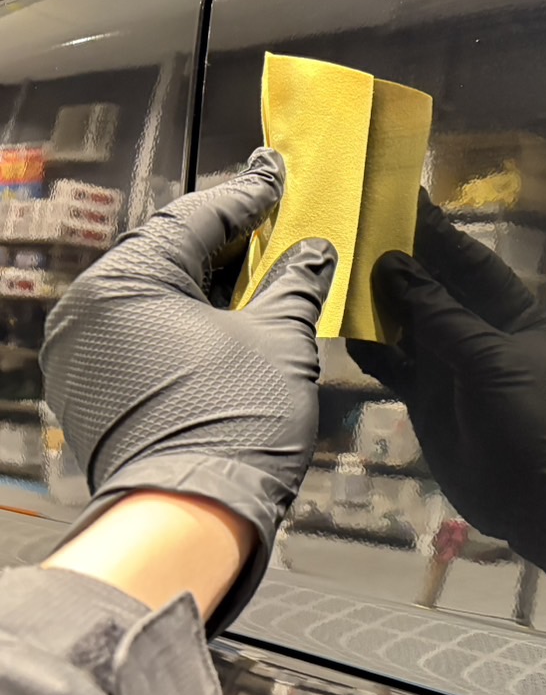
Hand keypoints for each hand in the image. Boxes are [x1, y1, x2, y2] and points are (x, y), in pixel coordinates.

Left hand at [41, 149, 335, 632]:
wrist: (190, 514)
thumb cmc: (230, 425)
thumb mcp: (279, 339)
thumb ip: (295, 284)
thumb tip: (313, 253)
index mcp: (127, 280)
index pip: (195, 217)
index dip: (246, 198)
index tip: (276, 180)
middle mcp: (89, 308)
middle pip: (167, 251)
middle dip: (225, 240)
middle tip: (273, 224)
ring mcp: (82, 350)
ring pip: (152, 292)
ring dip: (206, 281)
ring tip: (259, 275)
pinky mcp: (90, 386)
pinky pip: (138, 330)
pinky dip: (182, 318)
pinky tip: (227, 322)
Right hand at [347, 193, 545, 571]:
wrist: (536, 494)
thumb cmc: (530, 419)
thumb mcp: (488, 360)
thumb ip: (440, 314)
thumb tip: (396, 265)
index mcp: (508, 310)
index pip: (467, 257)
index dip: (436, 229)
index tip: (399, 196)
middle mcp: (475, 329)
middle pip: (431, 283)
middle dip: (396, 257)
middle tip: (350, 221)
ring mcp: (448, 362)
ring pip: (405, 319)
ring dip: (374, 299)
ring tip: (333, 266)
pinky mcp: (425, 394)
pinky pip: (392, 361)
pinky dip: (370, 348)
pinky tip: (339, 328)